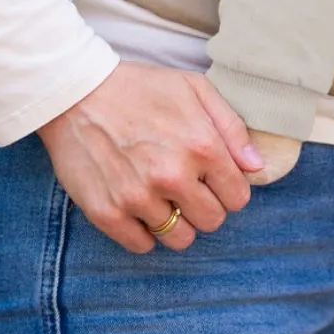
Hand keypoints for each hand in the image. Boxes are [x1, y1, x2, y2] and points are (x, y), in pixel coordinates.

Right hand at [38, 62, 263, 253]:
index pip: (238, 197)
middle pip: (212, 222)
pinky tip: (137, 203)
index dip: (227, 188)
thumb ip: (231, 127)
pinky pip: (142, 245)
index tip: (212, 178)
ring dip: (175, 221)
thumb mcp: (193, 88)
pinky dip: (143, 230)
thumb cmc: (140, 87)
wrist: (77, 93)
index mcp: (201, 145)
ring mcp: (139, 197)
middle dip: (204, 205)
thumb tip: (256, 166)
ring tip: (160, 194)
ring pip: (180, 239)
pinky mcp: (108, 213)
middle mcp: (173, 175)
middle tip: (185, 185)